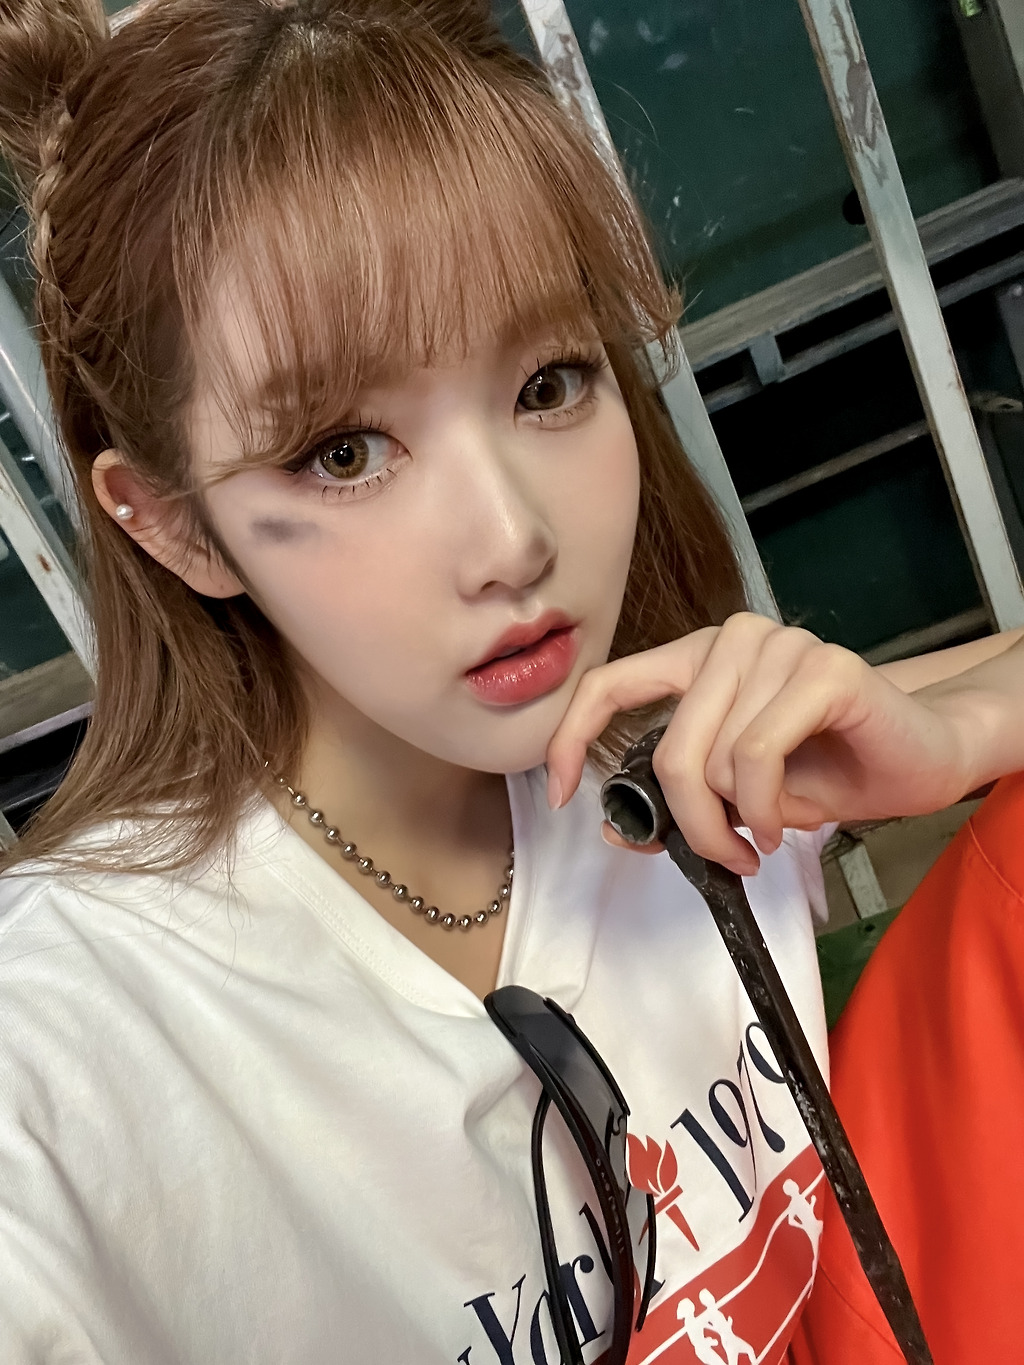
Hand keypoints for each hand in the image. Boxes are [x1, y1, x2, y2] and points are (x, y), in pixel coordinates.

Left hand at [545, 613, 972, 874]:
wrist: (921, 760)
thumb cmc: (828, 772)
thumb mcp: (734, 798)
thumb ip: (673, 803)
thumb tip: (610, 825)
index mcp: (699, 659)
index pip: (610, 684)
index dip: (573, 740)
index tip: (563, 795)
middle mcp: (734, 640)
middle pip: (668, 749)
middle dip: (690, 824)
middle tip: (725, 856)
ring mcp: (780, 647)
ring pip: (714, 760)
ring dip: (738, 820)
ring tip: (768, 831)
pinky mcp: (824, 670)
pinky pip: (758, 757)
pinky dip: (765, 806)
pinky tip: (786, 821)